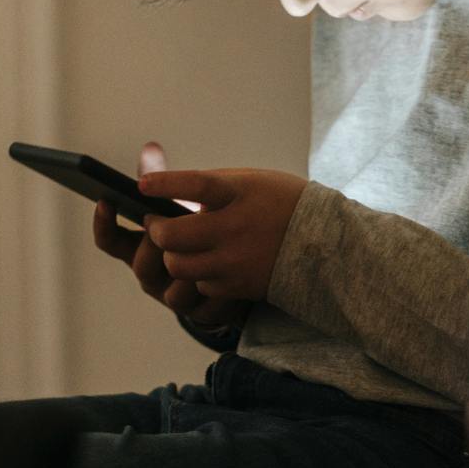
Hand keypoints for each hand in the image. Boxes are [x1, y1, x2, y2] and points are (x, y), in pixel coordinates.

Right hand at [90, 142, 249, 331]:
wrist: (243, 269)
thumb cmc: (206, 227)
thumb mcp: (185, 203)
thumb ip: (166, 181)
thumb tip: (150, 148)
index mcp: (140, 246)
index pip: (110, 240)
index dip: (103, 223)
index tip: (104, 200)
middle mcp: (151, 273)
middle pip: (140, 263)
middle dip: (155, 243)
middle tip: (171, 224)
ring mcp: (172, 296)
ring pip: (169, 289)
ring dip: (187, 266)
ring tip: (206, 247)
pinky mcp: (200, 311)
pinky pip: (200, 304)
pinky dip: (212, 287)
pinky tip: (226, 270)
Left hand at [139, 166, 306, 302]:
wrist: (325, 243)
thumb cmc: (280, 203)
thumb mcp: (250, 181)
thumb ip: (210, 186)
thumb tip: (163, 190)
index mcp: (240, 192)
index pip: (196, 185)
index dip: (166, 184)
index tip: (142, 185)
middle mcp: (236, 226)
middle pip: (173, 236)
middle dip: (156, 231)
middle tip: (155, 224)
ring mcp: (236, 259)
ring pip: (179, 266)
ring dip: (171, 256)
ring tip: (175, 245)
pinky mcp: (239, 285)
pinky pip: (200, 285)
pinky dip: (197, 275)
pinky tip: (207, 262)